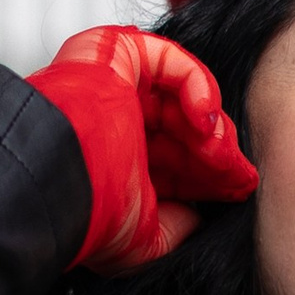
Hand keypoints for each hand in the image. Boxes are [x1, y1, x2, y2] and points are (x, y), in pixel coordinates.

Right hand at [28, 26, 256, 274]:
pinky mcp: (108, 54)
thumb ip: (175, 227)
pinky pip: (168, 59)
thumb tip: (198, 217)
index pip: (174, 157)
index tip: (239, 189)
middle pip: (181, 127)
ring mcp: (107, 86)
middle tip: (239, 175)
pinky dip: (198, 84)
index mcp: (113, 159)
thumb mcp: (144, 240)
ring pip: (177, 95)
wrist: (55, 189)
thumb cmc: (88, 216)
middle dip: (216, 152)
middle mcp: (109, 121)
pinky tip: (205, 118)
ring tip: (219, 151)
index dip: (211, 173)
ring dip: (210, 124)